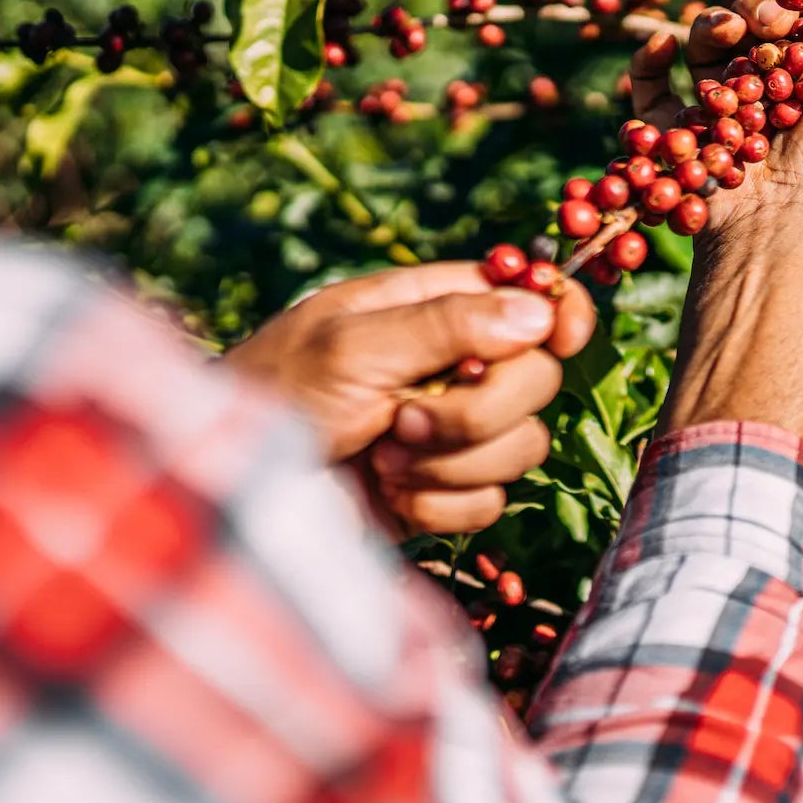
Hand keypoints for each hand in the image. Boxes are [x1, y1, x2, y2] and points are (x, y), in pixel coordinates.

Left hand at [226, 264, 595, 532]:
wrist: (238, 493)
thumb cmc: (277, 397)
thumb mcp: (353, 345)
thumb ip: (447, 325)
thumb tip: (538, 310)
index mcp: (428, 308)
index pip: (523, 297)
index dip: (557, 313)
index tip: (564, 336)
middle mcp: (449, 367)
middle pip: (536, 378)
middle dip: (481, 407)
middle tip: (407, 416)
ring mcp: (448, 434)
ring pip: (523, 444)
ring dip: (453, 461)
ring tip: (384, 457)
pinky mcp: (441, 496)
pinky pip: (491, 502)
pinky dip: (439, 505)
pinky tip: (388, 494)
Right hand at [628, 0, 802, 236]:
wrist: (789, 222)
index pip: (794, 17)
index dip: (792, 0)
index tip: (800, 7)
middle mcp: (768, 93)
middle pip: (748, 22)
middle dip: (756, 9)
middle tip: (769, 26)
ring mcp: (721, 113)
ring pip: (704, 44)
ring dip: (711, 25)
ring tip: (724, 32)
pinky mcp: (680, 134)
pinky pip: (651, 88)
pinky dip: (650, 59)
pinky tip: (664, 45)